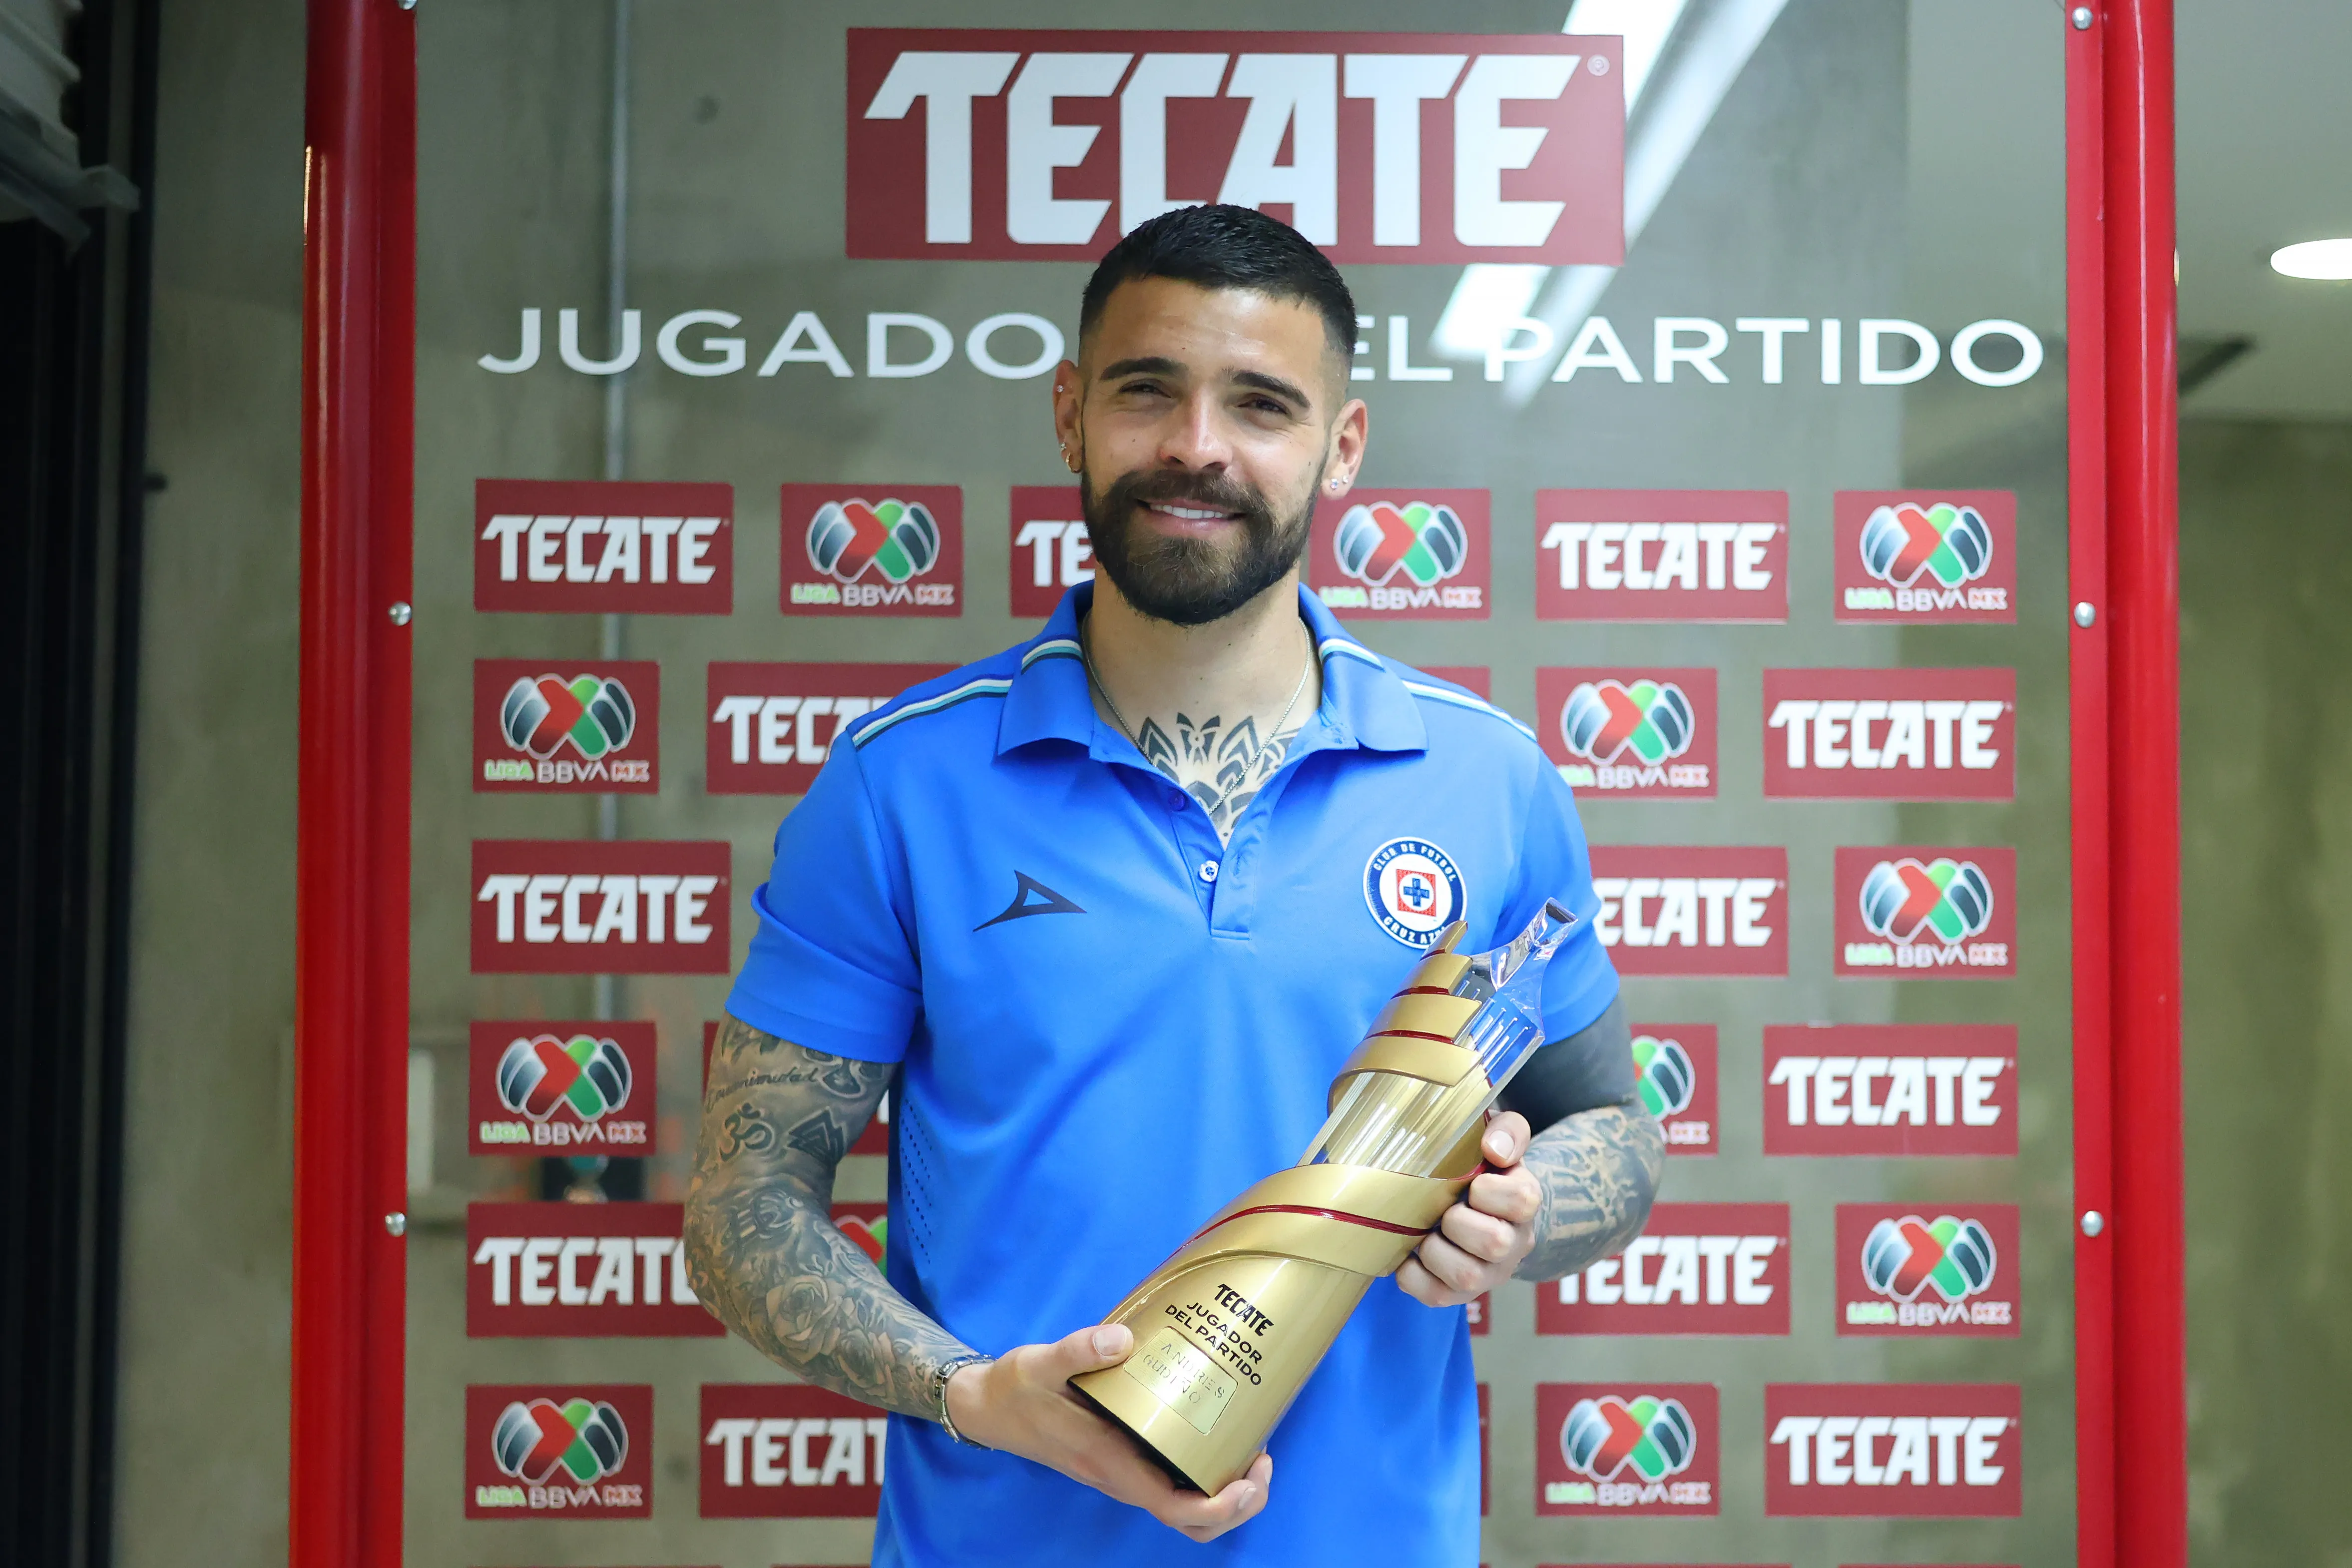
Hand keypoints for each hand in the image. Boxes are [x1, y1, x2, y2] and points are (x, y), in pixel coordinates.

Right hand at [945, 1322, 1273, 1541]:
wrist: (990, 1408)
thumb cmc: (1019, 1389)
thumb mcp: (1042, 1362)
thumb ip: (1080, 1349)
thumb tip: (1123, 1339)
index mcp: (1110, 1463)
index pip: (1175, 1508)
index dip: (1221, 1506)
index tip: (1251, 1476)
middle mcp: (1122, 1478)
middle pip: (1191, 1521)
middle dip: (1238, 1504)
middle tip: (1262, 1459)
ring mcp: (1124, 1474)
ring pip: (1185, 1508)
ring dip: (1227, 1493)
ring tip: (1251, 1450)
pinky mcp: (1125, 1460)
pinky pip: (1174, 1484)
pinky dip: (1205, 1475)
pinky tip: (1217, 1434)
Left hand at [1398, 1111, 1540, 1307]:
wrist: (1473, 1206)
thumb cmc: (1482, 1168)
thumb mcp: (1499, 1138)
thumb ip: (1507, 1130)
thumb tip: (1493, 1148)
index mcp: (1524, 1203)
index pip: (1522, 1200)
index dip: (1489, 1189)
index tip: (1473, 1182)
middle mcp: (1513, 1245)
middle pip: (1494, 1243)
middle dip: (1457, 1222)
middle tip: (1443, 1209)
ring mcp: (1487, 1275)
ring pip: (1466, 1276)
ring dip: (1434, 1250)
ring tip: (1425, 1233)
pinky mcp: (1457, 1295)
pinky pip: (1434, 1295)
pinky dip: (1412, 1274)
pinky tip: (1409, 1253)